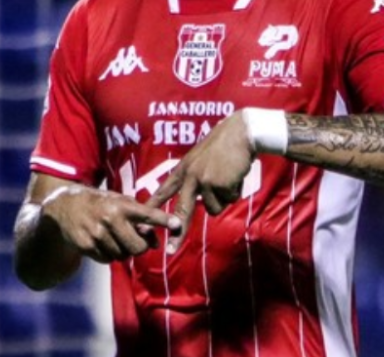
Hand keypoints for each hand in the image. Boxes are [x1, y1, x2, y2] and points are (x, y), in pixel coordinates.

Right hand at [43, 184, 181, 262]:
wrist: (65, 207)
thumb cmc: (99, 203)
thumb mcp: (119, 202)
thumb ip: (139, 219)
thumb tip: (156, 243)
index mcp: (121, 205)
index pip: (148, 214)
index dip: (164, 220)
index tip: (177, 224)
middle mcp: (110, 219)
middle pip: (138, 247)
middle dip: (141, 247)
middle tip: (137, 241)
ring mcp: (98, 234)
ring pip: (123, 256)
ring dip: (124, 251)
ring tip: (116, 239)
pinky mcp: (87, 246)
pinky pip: (107, 260)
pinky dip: (109, 255)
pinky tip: (104, 243)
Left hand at [146, 112, 255, 253]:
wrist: (241, 133)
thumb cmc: (225, 146)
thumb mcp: (203, 160)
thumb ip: (199, 179)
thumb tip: (205, 204)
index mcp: (184, 169)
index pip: (164, 191)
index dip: (153, 207)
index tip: (142, 223)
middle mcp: (190, 177)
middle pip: (181, 211)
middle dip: (177, 233)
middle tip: (170, 250)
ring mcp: (203, 181)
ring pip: (214, 208)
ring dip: (225, 198)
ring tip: (229, 178)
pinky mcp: (218, 184)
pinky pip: (229, 200)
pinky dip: (235, 191)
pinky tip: (236, 175)